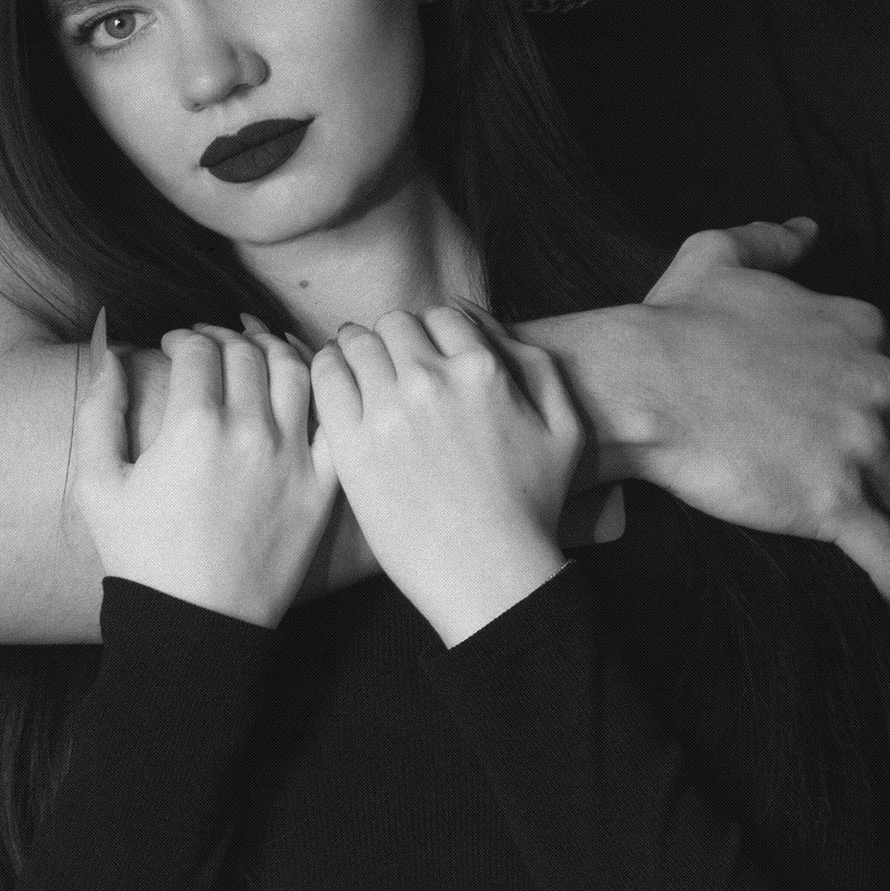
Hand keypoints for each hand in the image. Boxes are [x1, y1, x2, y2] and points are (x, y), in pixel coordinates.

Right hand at [73, 313, 337, 625]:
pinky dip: (324, 386)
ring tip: (255, 346)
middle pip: (246, 352)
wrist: (195, 624)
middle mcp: (250, 433)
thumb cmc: (140, 557)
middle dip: (223, 336)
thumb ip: (99, 410)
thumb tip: (111, 353)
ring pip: (296, 370)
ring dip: (273, 347)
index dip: (182, 337)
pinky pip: (333, 418)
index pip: (198, 349)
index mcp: (193, 427)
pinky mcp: (322, 485)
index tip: (172, 345)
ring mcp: (293, 458)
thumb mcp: (98, 484)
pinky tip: (305, 381)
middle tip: (210, 343)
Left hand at [310, 307, 581, 646]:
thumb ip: (533, 364)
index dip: (434, 332)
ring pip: (356, 343)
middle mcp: (432, 381)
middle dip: (395, 339)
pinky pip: (325, 378)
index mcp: (482, 371)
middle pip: (395, 324)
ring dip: (358, 349)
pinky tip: (336, 384)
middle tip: (391, 365)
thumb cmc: (531, 507)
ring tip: (359, 370)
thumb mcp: (564, 427)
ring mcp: (387, 412)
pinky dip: (327, 369)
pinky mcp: (352, 445)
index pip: (442, 316)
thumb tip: (481, 323)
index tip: (426, 354)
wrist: (489, 574)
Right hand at [637, 220, 889, 610]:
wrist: (642, 383)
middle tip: (864, 486)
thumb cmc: (673, 323)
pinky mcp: (836, 506)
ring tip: (882, 543)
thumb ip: (771, 242)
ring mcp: (859, 449)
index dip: (879, 410)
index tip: (862, 430)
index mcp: (858, 330)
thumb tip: (806, 230)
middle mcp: (874, 386)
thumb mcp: (721, 256)